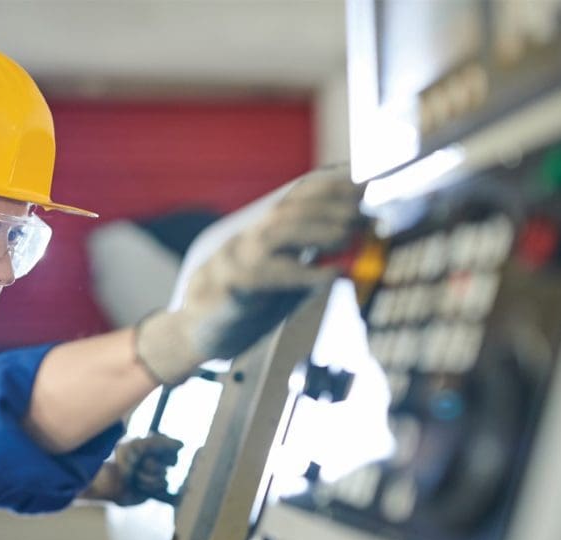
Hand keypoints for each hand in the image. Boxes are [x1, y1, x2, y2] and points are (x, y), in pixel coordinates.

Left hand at [81, 434, 182, 505]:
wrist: (106, 480)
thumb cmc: (119, 459)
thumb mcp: (139, 445)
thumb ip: (161, 443)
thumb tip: (182, 445)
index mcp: (152, 449)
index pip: (172, 451)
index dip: (165, 453)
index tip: (151, 454)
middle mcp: (156, 462)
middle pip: (171, 465)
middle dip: (153, 465)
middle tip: (139, 465)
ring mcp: (154, 477)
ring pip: (164, 478)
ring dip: (147, 478)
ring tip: (133, 477)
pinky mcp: (152, 491)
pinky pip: (162, 489)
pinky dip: (148, 486)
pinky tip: (137, 485)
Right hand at [135, 166, 366, 383]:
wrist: (196, 331)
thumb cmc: (244, 304)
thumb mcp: (282, 276)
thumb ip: (312, 259)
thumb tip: (356, 247)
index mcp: (262, 231)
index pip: (296, 195)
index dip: (330, 187)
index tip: (364, 187)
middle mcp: (249, 238)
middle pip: (290, 209)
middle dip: (330, 206)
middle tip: (362, 215)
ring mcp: (237, 260)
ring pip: (277, 232)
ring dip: (317, 231)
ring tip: (348, 237)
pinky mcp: (231, 288)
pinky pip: (268, 275)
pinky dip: (302, 273)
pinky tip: (330, 276)